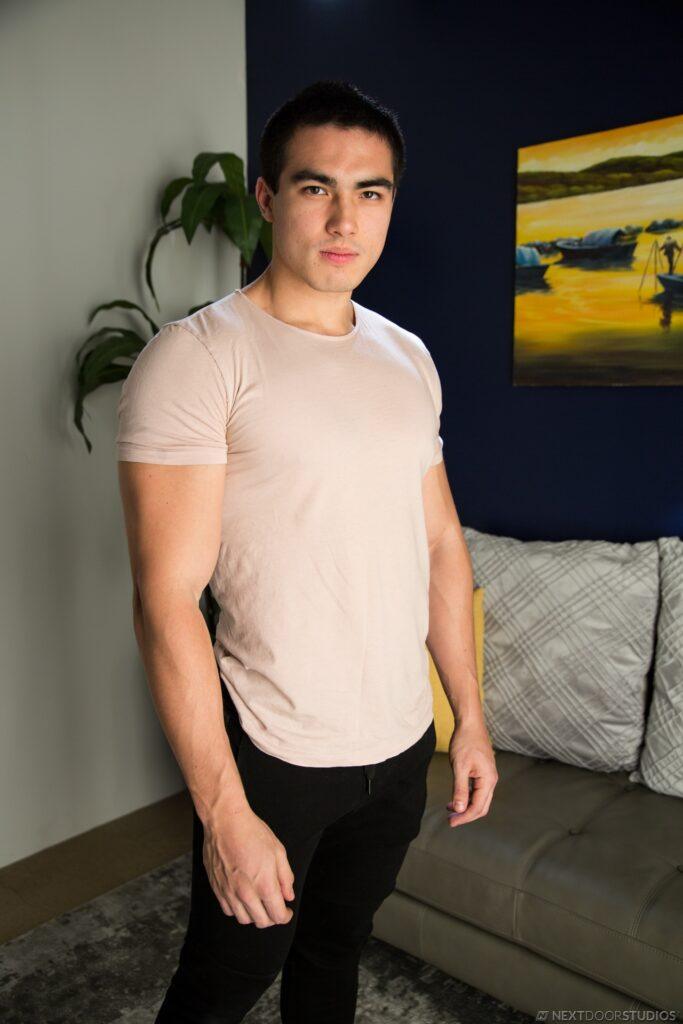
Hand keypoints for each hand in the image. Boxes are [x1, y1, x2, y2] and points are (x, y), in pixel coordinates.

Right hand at [202, 805, 295, 926]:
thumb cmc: (252, 832)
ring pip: (244, 919)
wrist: (224, 821)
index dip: (285, 916)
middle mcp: (246, 893)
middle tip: (275, 908)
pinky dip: (238, 910)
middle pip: (261, 921)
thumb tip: (288, 895)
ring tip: (259, 904)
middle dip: (272, 918)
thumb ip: (286, 877)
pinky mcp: (217, 888)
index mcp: (264, 885)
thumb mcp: (278, 851)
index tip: (287, 911)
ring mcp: (229, 892)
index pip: (277, 915)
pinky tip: (243, 899)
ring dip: (255, 916)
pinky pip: (228, 910)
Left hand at [445, 719, 497, 827]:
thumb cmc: (464, 742)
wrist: (470, 724)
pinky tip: (454, 798)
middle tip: (450, 820)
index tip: (450, 822)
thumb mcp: (459, 767)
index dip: (464, 817)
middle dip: (466, 815)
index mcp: (488, 780)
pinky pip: (476, 790)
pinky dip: (466, 797)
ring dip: (465, 807)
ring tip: (449, 810)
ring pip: (479, 799)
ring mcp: (488, 776)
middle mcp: (491, 780)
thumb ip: (460, 789)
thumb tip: (459, 809)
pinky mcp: (483, 772)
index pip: (477, 807)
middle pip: (481, 807)